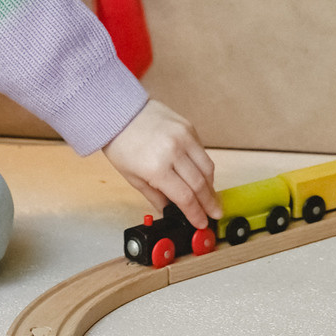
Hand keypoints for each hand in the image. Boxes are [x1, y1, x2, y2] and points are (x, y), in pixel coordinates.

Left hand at [105, 98, 218, 230]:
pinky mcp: (189, 127)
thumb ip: (156, 197)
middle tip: (215, 213)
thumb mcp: (133, 178)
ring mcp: (184, 137)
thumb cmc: (121, 144)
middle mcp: (173, 151)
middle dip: (210, 203)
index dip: (196, 213)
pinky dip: (204, 166)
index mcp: (156, 168)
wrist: (120, 113)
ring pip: (207, 167)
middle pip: (201, 184)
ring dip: (211, 186)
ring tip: (210, 197)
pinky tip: (201, 175)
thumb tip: (171, 211)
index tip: (201, 222)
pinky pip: (202, 152)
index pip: (185, 197)